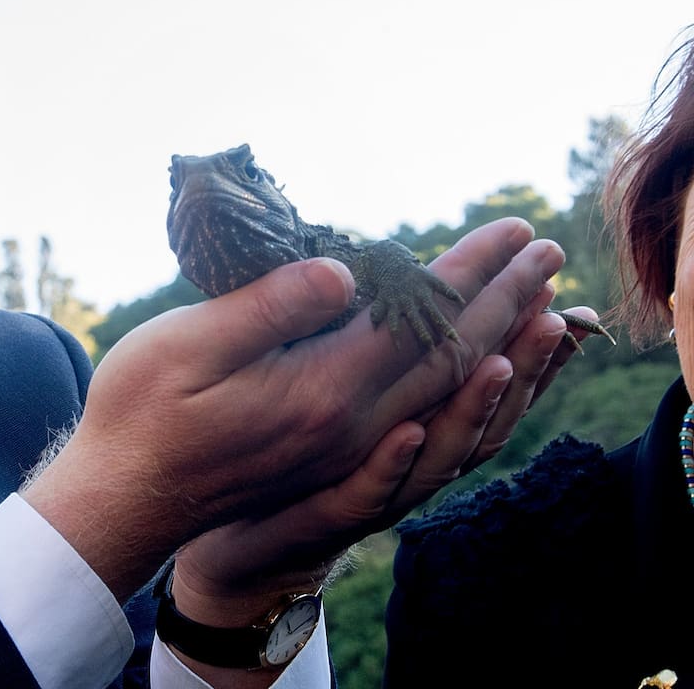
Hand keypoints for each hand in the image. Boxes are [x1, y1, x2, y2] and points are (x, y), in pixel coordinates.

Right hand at [21, 218, 564, 601]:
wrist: (121, 503)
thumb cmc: (140, 414)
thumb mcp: (184, 347)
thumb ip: (268, 308)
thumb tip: (345, 269)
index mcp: (321, 393)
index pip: (419, 323)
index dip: (469, 271)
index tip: (512, 229)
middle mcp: (350, 428)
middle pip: (450, 357)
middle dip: (503, 299)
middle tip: (548, 251)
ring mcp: (346, 452)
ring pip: (446, 394)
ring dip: (498, 342)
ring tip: (539, 303)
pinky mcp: (333, 461)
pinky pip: (427, 425)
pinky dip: (467, 393)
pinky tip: (475, 373)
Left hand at [169, 297, 586, 610]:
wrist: (243, 535)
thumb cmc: (294, 445)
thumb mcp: (339, 378)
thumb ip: (386, 338)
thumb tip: (417, 271)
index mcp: (418, 412)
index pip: (485, 368)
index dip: (526, 337)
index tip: (564, 294)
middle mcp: (411, 455)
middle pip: (480, 409)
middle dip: (522, 362)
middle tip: (556, 313)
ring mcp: (374, 489)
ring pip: (438, 454)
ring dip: (470, 410)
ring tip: (499, 363)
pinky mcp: (323, 515)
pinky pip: (362, 493)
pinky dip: (389, 467)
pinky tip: (404, 434)